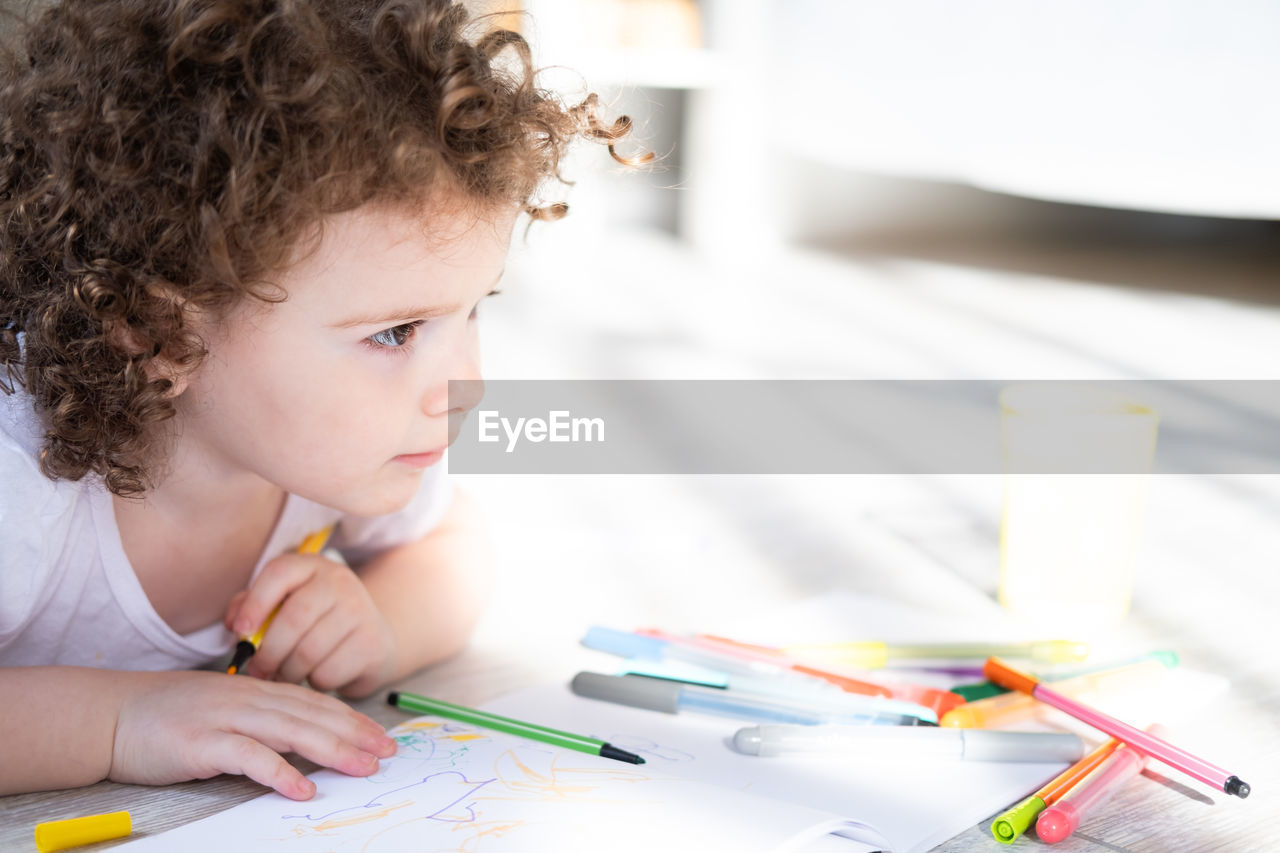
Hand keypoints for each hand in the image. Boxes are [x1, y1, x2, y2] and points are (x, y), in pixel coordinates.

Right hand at [110, 671, 396, 798]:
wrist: (109, 714)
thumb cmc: (165, 716)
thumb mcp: (222, 709)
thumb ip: (258, 719)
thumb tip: (298, 741)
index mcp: (254, 691)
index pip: (313, 703)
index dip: (351, 718)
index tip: (381, 736)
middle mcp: (246, 699)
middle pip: (312, 715)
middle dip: (354, 734)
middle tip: (387, 752)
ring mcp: (225, 718)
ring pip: (290, 731)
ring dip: (331, 750)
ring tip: (362, 767)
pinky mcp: (202, 743)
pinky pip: (249, 757)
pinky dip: (278, 772)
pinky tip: (302, 788)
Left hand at [225, 553, 397, 697]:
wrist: (372, 638)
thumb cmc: (315, 622)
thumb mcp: (284, 604)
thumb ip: (251, 606)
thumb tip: (234, 624)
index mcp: (311, 566)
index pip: (280, 572)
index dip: (254, 603)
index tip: (240, 631)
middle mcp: (339, 582)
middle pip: (293, 619)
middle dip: (268, 652)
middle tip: (258, 669)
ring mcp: (360, 611)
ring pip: (308, 652)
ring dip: (288, 672)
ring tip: (284, 674)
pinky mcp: (372, 643)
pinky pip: (329, 672)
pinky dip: (313, 682)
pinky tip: (315, 675)